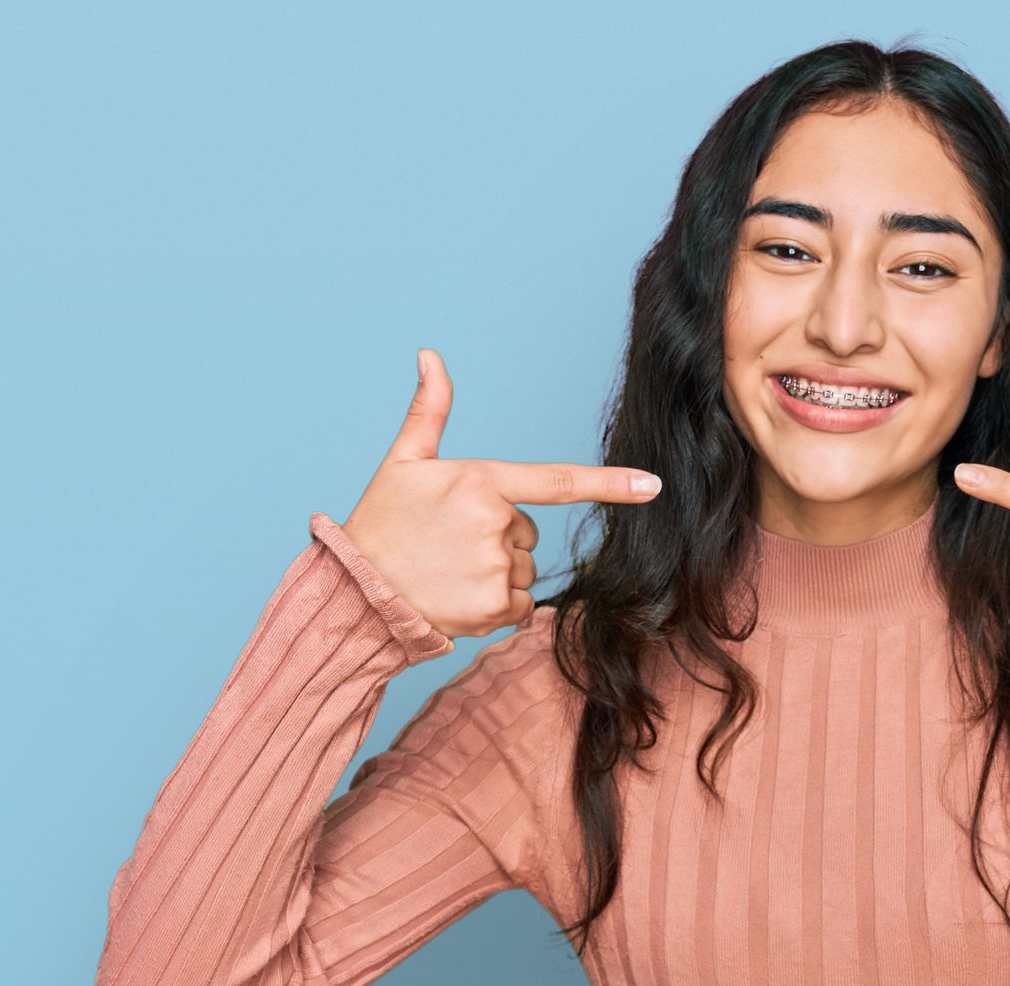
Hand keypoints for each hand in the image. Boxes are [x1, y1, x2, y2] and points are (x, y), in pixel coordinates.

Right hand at [341, 348, 662, 638]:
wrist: (356, 591)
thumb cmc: (381, 523)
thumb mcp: (403, 461)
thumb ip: (429, 410)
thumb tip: (430, 354)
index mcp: (482, 482)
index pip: (558, 480)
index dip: (611, 484)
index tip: (653, 486)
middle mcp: (495, 523)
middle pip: (528, 532)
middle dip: (499, 539)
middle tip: (448, 544)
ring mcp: (497, 567)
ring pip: (523, 569)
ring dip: (496, 574)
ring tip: (447, 570)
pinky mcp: (495, 607)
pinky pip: (520, 605)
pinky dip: (496, 607)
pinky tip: (457, 596)